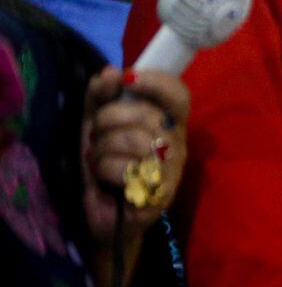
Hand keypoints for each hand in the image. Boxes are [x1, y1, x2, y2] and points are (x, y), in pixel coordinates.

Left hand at [81, 66, 189, 246]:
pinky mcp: (158, 195)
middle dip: (110, 118)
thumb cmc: (106, 166)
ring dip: (103, 147)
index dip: (157, 82)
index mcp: (168, 125)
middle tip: (97, 132)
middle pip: (149, 115)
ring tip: (97, 157)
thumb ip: (101, 96)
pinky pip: (127, 169)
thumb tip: (110, 72)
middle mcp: (177, 146)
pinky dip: (103, 170)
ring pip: (137, 140)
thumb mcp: (97, 124)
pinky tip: (104, 179)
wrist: (103, 214)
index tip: (127, 78)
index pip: (179, 96)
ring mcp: (171, 171)